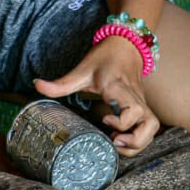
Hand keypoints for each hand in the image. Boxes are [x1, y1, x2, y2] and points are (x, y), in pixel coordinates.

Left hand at [34, 35, 159, 155]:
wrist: (125, 44)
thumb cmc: (104, 58)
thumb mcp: (81, 70)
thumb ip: (60, 83)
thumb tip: (36, 85)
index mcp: (118, 88)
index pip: (132, 109)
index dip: (121, 121)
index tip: (104, 120)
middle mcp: (134, 96)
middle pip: (149, 123)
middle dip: (134, 140)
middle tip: (113, 142)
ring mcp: (141, 102)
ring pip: (153, 127)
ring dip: (139, 142)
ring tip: (118, 144)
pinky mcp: (143, 106)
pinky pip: (149, 127)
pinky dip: (140, 138)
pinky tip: (122, 138)